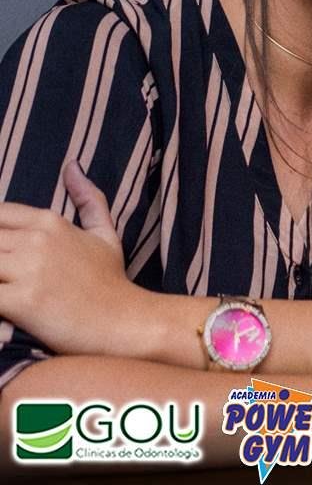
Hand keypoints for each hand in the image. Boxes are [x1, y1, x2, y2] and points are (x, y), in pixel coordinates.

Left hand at [0, 161, 147, 355]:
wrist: (123, 323)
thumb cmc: (110, 281)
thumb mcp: (104, 234)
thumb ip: (88, 199)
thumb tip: (72, 165)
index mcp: (50, 222)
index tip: (5, 254)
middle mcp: (37, 240)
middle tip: (3, 271)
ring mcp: (29, 269)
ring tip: (2, 282)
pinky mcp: (22, 300)